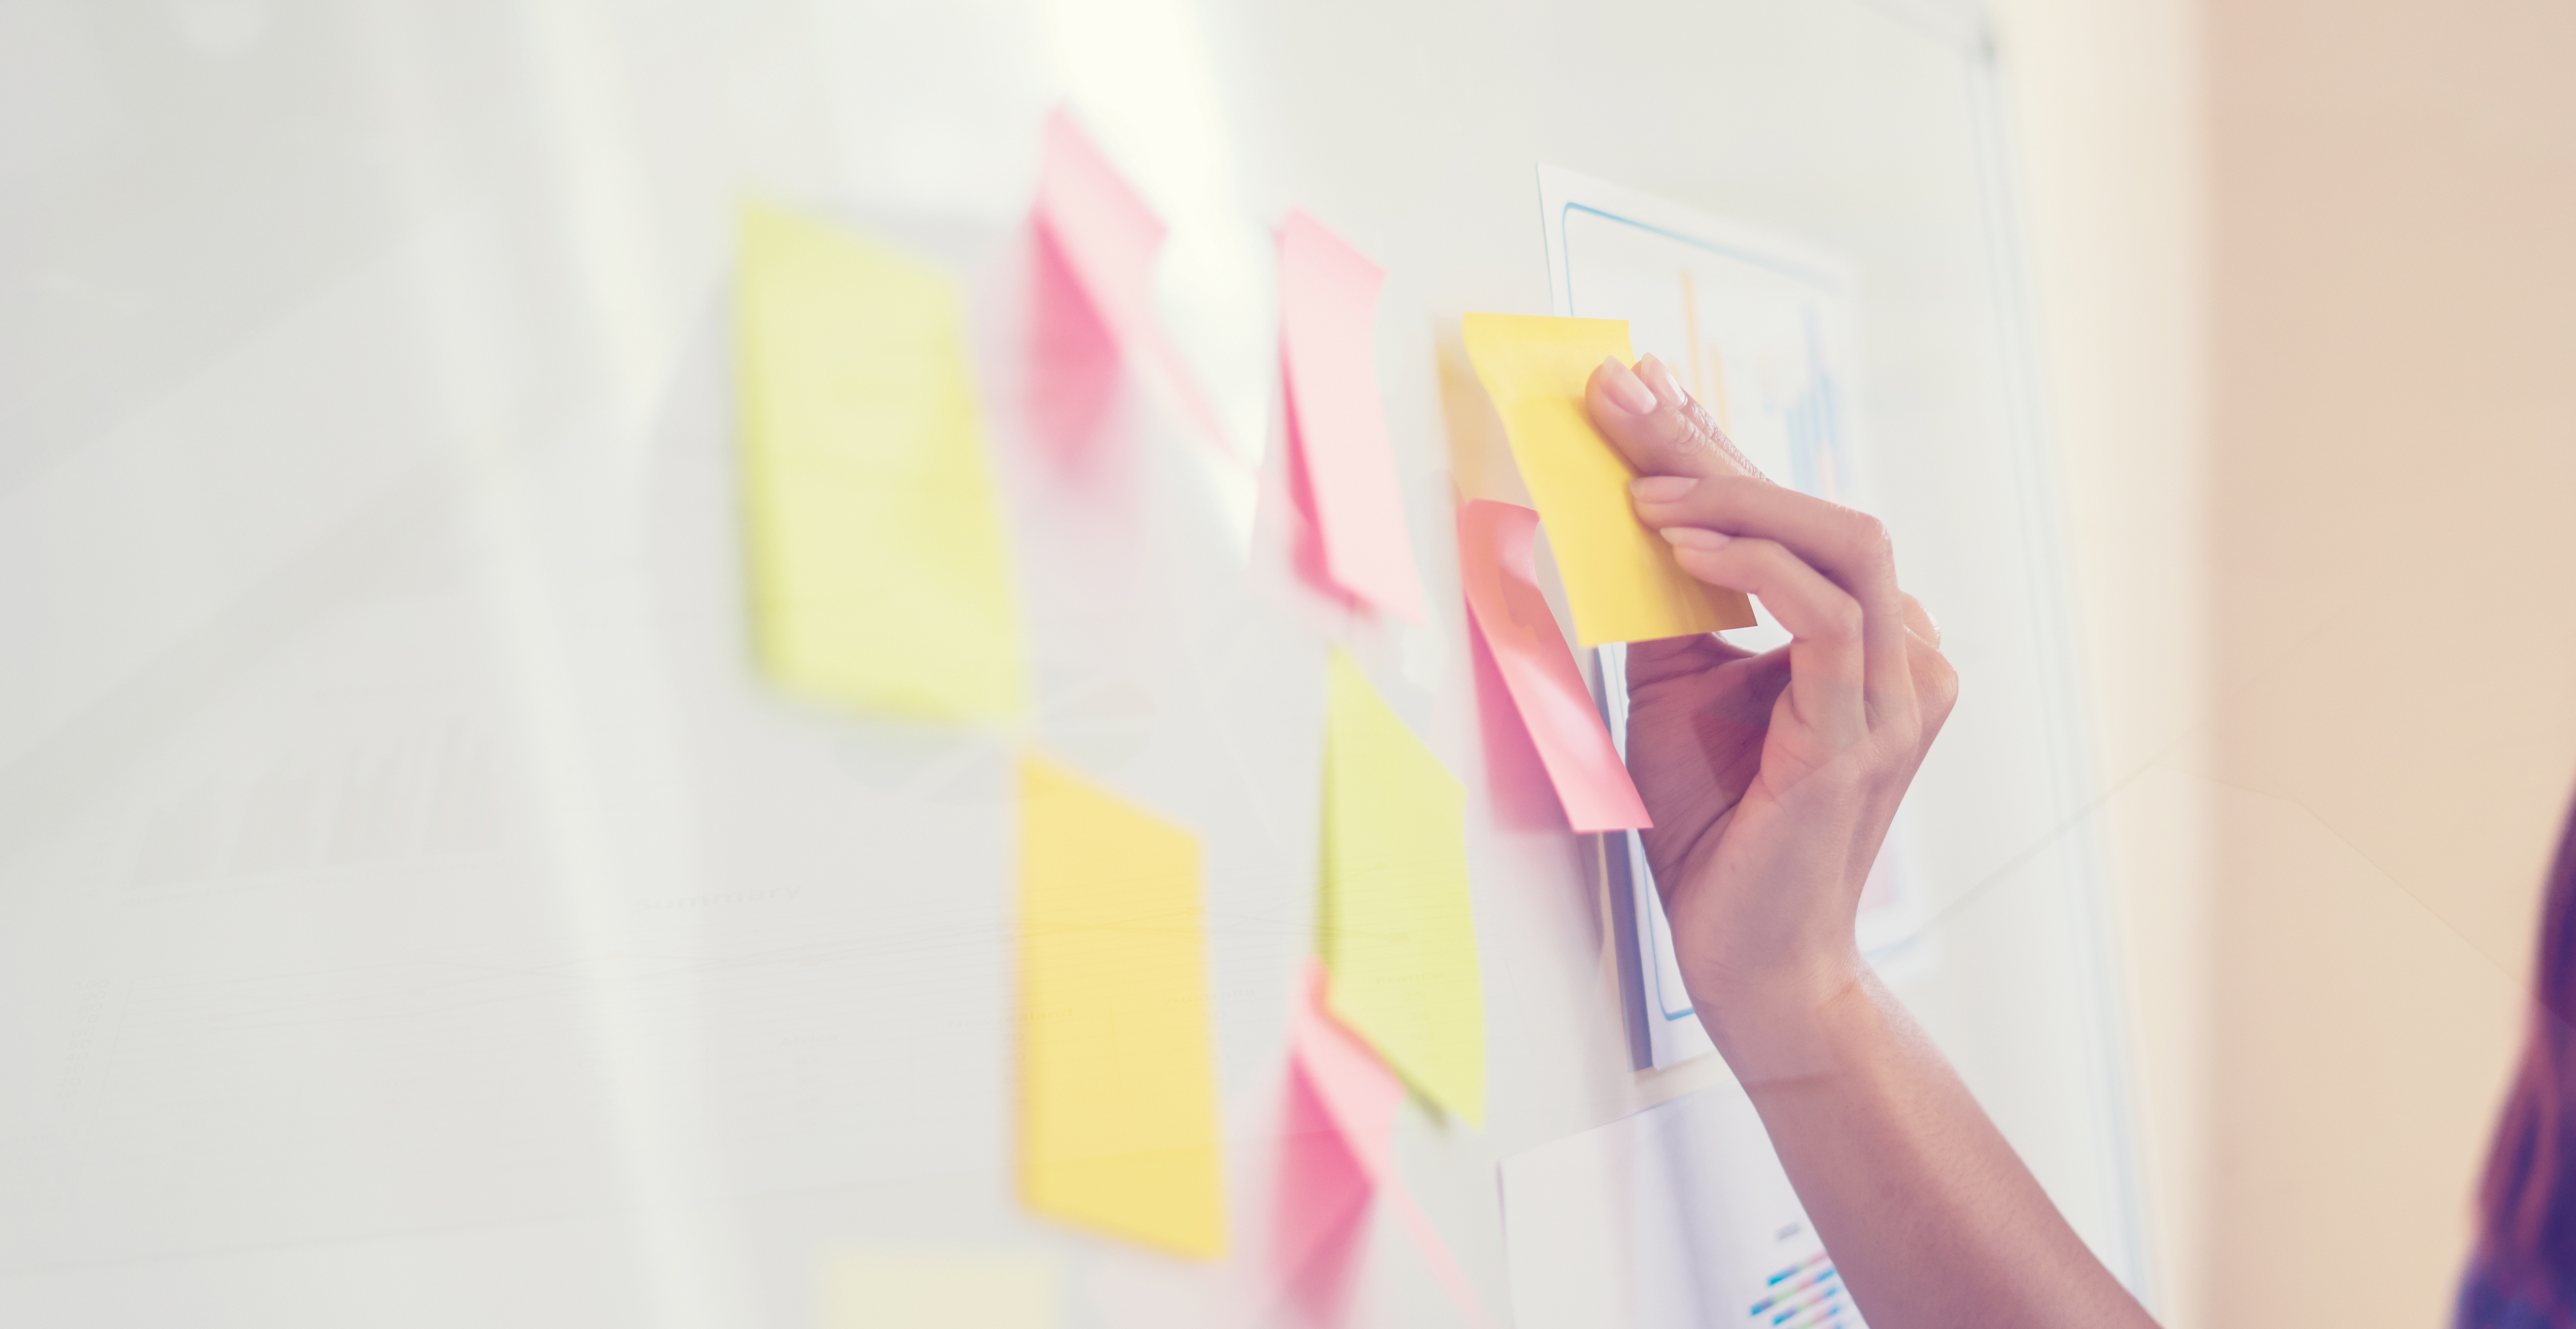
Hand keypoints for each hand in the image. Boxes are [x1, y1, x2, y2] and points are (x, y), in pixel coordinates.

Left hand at [1584, 354, 1957, 1075]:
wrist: (1750, 959)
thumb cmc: (1717, 833)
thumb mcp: (1675, 695)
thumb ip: (1671, 612)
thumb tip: (1626, 517)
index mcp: (1865, 636)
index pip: (1793, 515)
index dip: (1717, 443)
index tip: (1644, 385)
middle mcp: (1903, 652)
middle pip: (1819, 507)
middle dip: (1713, 442)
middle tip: (1620, 393)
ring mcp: (1898, 692)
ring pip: (1842, 542)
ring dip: (1735, 495)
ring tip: (1643, 482)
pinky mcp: (1864, 733)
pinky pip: (1830, 616)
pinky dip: (1757, 567)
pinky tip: (1682, 546)